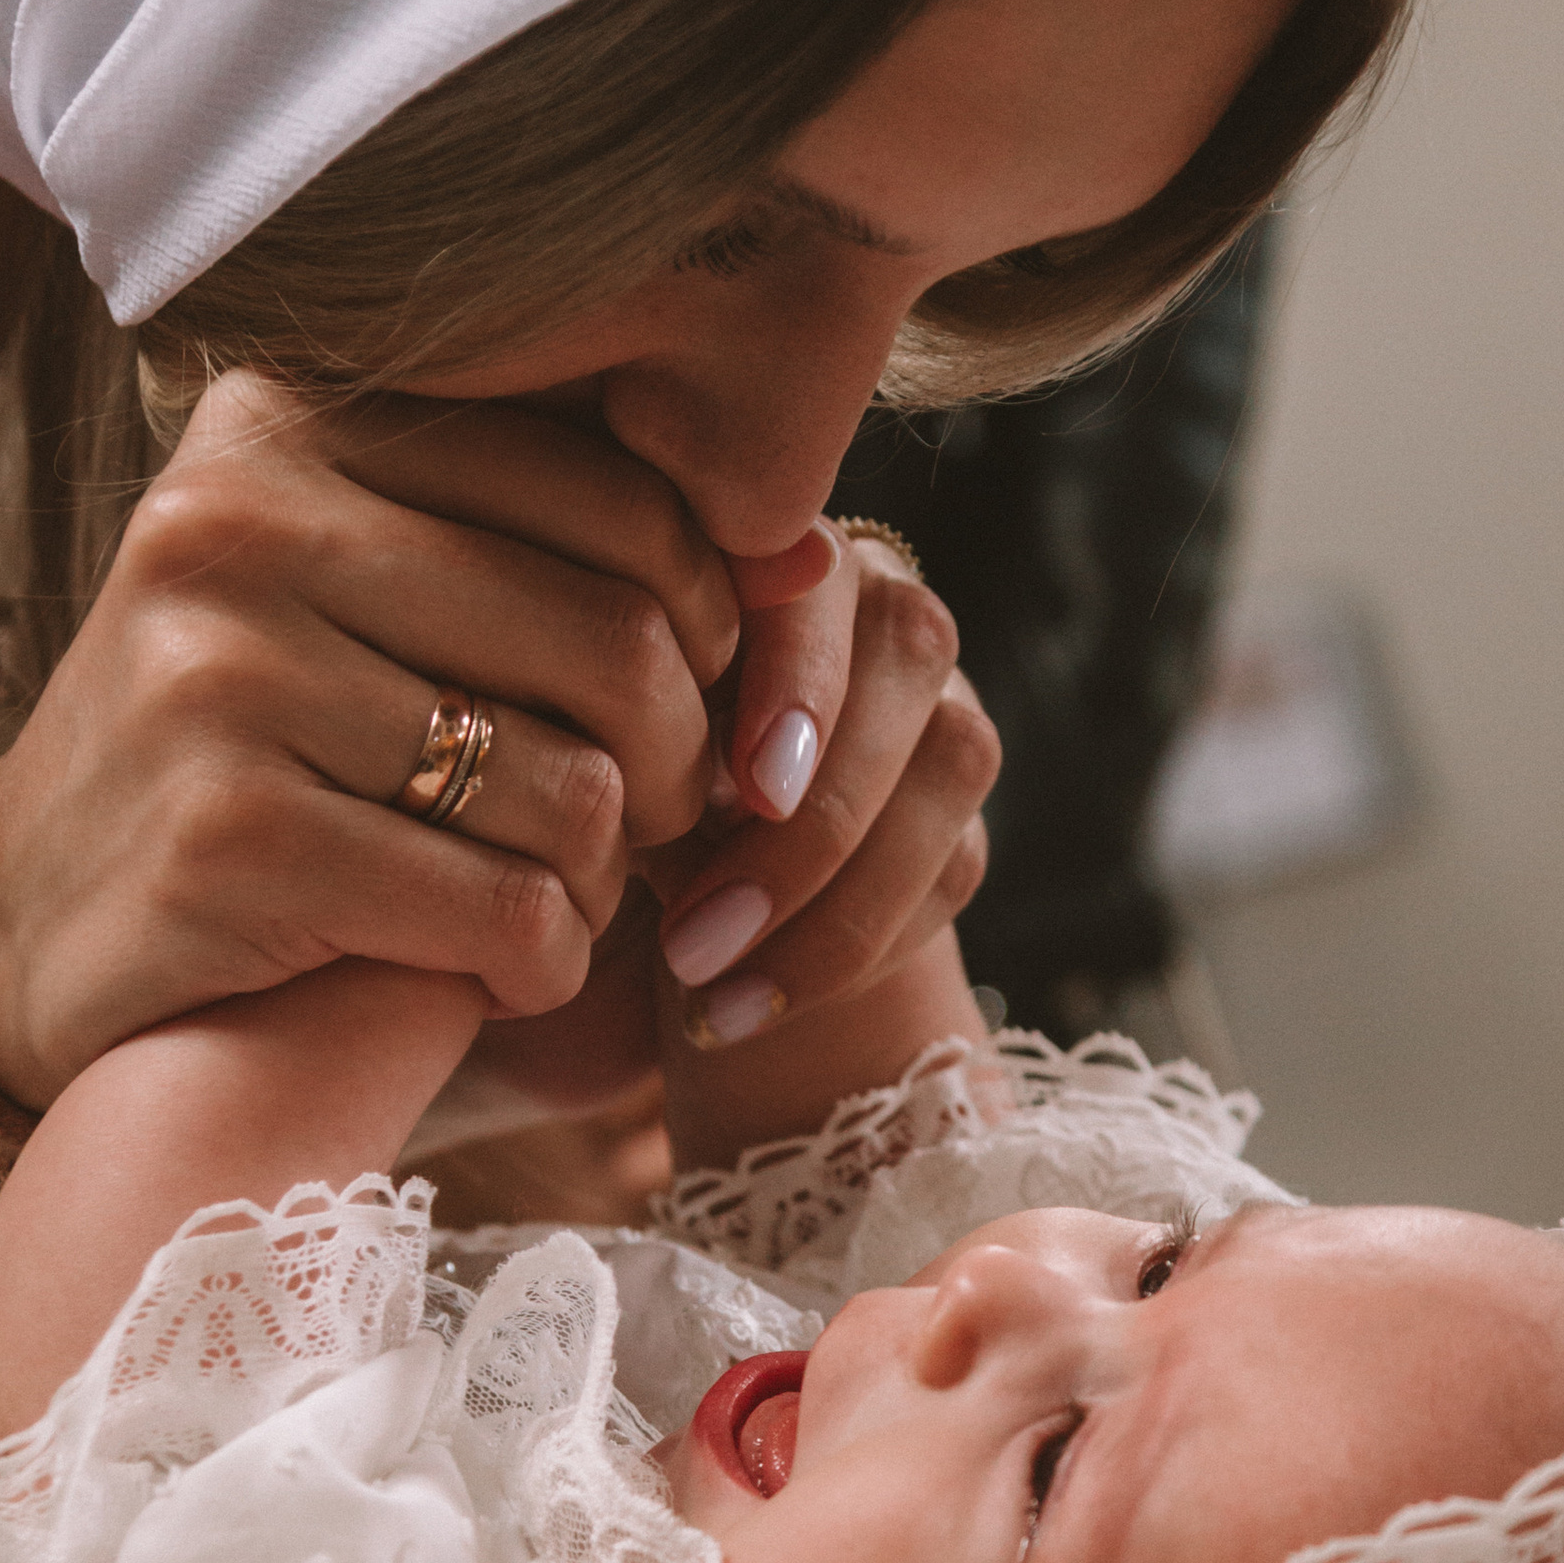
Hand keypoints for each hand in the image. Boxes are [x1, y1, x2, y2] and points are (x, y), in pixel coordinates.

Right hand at [0, 374, 739, 1102]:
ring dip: (610, 880)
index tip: (699, 705)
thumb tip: (818, 557)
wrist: (28, 918)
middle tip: (664, 825)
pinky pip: (503, 909)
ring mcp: (222, 674)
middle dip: (684, 764)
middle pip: (618, 640)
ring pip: (577, 787)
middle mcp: (243, 518)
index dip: (710, 626)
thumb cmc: (264, 748)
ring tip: (564, 896)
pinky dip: (544, 964)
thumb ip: (550, 543)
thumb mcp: (372, 592)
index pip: (624, 496)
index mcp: (296, 419)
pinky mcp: (228, 836)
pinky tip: (502, 968)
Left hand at [645, 532, 999, 1049]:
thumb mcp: (597, 766)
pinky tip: (765, 1002)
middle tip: (698, 939)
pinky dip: (859, 943)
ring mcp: (943, 697)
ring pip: (952, 761)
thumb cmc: (605, 801)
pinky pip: (955, 863)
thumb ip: (634, 739)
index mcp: (773, 560)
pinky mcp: (966, 805)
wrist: (666, 905)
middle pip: (906, 658)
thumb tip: (668, 771)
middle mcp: (879, 602)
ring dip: (839, 900)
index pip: (816, 581)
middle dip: (812, 819)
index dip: (797, 680)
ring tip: (717, 994)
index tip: (746, 790)